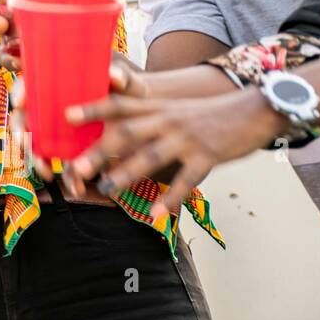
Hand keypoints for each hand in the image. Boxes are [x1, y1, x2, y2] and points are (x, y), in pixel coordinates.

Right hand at [8, 55, 140, 188]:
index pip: (29, 83)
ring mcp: (56, 130)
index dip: (20, 91)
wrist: (141, 117)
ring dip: (36, 159)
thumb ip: (121, 76)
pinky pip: (56, 162)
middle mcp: (51, 108)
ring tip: (46, 172)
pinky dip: (62, 175)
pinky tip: (71, 185)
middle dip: (20, 132)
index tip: (21, 102)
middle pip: (23, 117)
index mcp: (59, 86)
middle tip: (25, 144)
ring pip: (34, 143)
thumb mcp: (127, 83)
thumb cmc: (128, 94)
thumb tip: (116, 78)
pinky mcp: (68, 149)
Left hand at [66, 65, 286, 218]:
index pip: (120, 105)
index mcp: (157, 108)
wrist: (254, 110)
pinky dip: (170, 199)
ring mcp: (186, 138)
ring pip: (151, 156)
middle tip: (76, 166)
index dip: (93, 109)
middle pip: (127, 133)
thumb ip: (149, 118)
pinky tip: (155, 214)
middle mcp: (167, 120)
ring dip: (127, 174)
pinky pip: (185, 180)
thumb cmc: (207, 114)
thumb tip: (118, 134)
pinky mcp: (208, 155)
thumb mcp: (175, 108)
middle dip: (100, 150)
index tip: (66, 115)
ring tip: (107, 190)